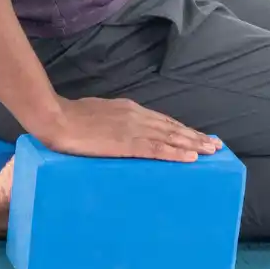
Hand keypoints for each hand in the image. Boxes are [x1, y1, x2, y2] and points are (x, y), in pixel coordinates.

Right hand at [33, 96, 222, 161]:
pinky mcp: (125, 144)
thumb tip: (115, 133)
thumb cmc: (69, 118)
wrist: (54, 118)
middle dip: (194, 136)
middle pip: (172, 127)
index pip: (162, 120)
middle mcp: (136, 116)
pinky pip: (157, 149)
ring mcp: (132, 129)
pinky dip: (176, 153)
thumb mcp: (96, 115)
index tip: (197, 135)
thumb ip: (111, 123)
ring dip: (193, 144)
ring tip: (211, 151)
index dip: (181, 128)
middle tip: (215, 145)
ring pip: (170, 137)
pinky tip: (190, 158)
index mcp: (128, 110)